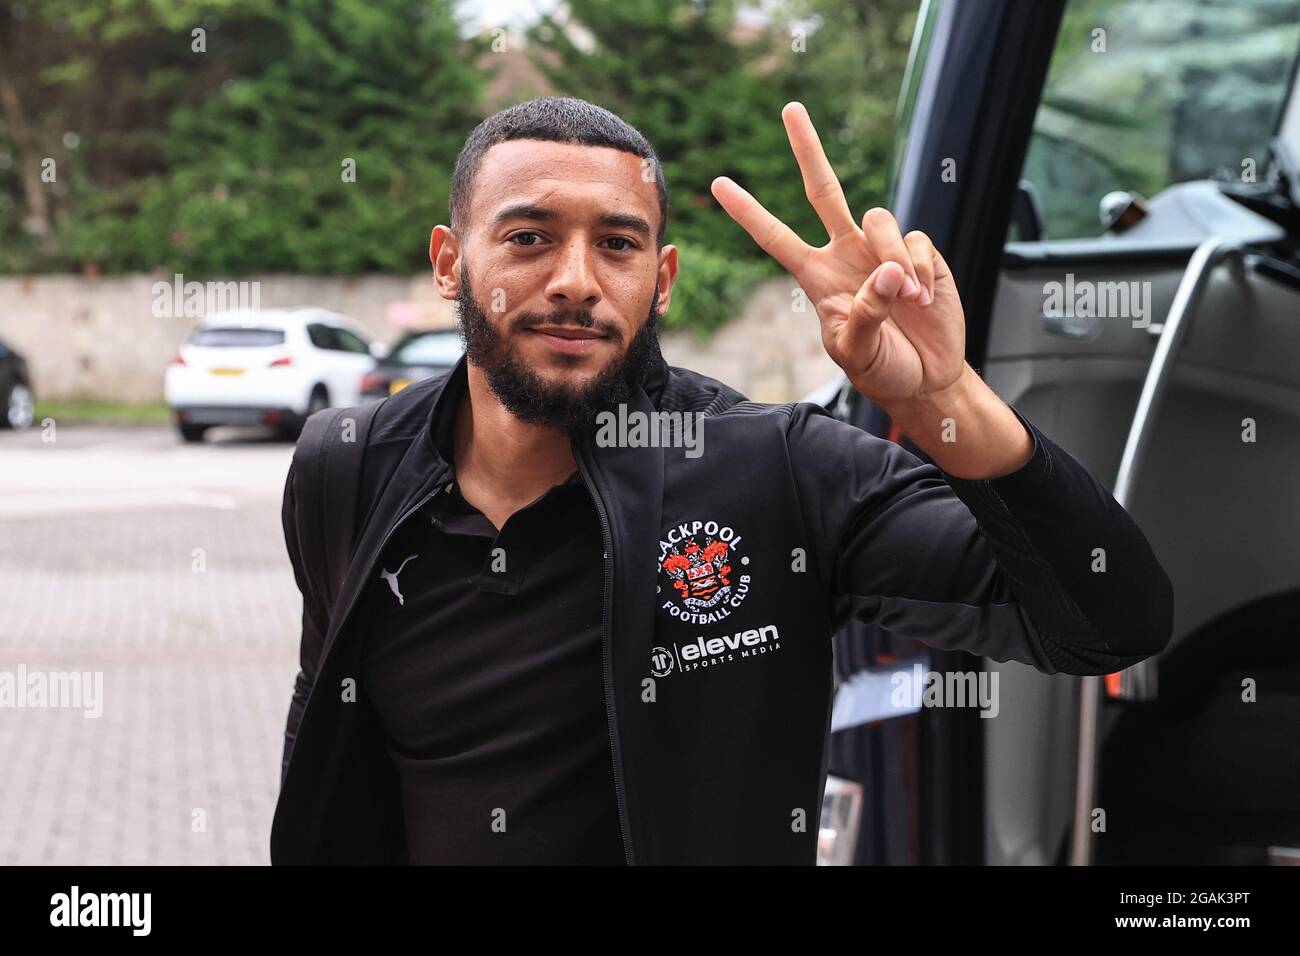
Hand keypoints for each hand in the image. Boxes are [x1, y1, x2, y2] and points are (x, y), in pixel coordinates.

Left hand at [711, 102, 965, 405]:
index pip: (776, 237)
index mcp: (816, 277)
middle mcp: (845, 253)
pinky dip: (920, 269)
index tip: (719, 184)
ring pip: (880, 219)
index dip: (748, 212)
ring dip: (893, 259)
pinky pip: (916, 240)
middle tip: (790, 108)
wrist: (925, 376)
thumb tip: (887, 272)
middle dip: (808, 148)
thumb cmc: (882, 368)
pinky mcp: (919, 252)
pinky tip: (924, 297)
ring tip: (907, 299)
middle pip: (823, 190)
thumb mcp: (857, 351)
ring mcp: (882, 250)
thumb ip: (865, 314)